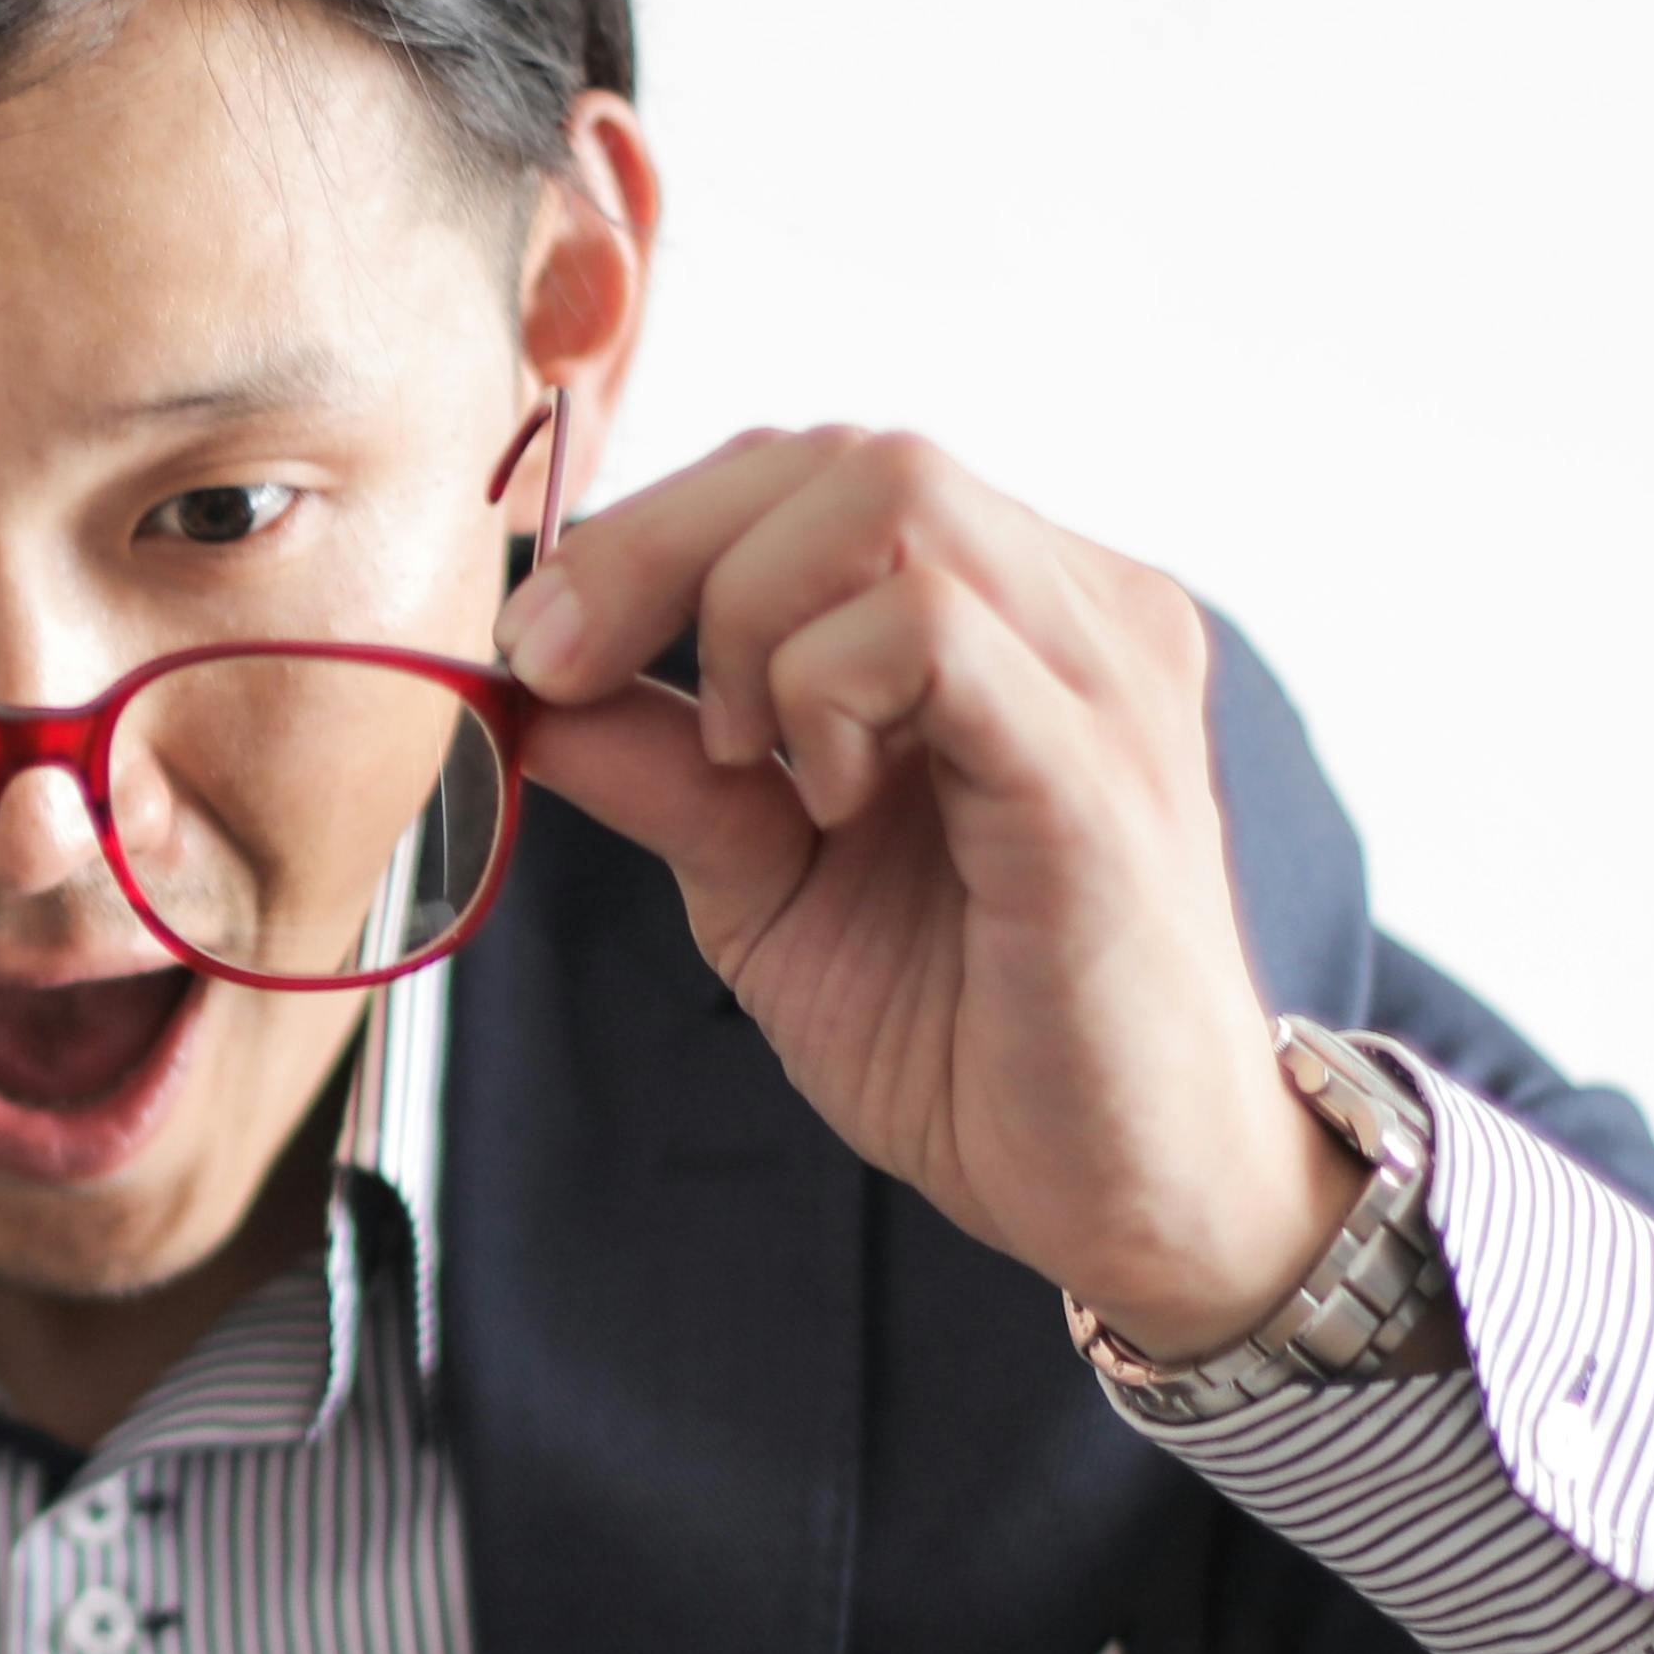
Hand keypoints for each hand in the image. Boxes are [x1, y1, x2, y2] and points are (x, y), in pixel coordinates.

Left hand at [496, 431, 1347, 1358]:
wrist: (1125, 1198)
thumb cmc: (973, 1041)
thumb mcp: (771, 892)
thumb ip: (673, 778)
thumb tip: (527, 694)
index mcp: (1017, 618)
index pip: (823, 473)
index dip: (658, 529)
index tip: (542, 644)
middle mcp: (1082, 610)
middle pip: (848, 456)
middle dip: (661, 545)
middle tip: (565, 669)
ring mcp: (1103, 677)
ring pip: (894, 497)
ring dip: (750, 613)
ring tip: (743, 761)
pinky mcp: (1097, 772)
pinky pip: (935, 630)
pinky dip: (825, 689)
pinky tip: (821, 800)